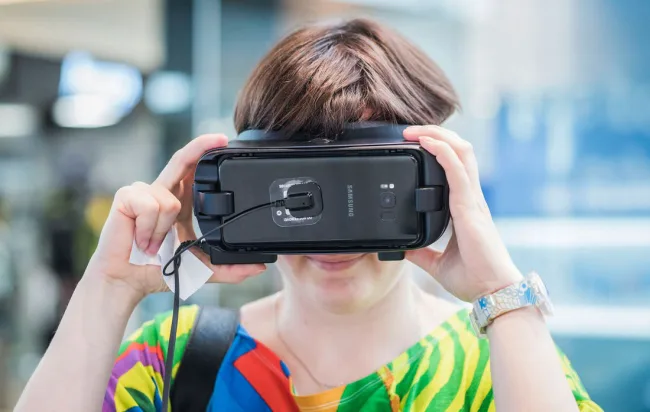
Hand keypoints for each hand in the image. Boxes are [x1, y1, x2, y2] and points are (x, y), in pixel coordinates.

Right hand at [85, 134, 266, 301]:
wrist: (125, 280)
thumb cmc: (156, 270)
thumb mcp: (199, 268)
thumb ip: (227, 268)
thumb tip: (258, 266)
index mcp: (178, 203)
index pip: (193, 171)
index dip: (205, 153)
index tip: (224, 141)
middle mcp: (162, 193)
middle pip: (181, 161)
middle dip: (199, 147)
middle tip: (219, 139)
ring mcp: (142, 193)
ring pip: (170, 202)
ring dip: (164, 232)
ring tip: (154, 246)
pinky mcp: (126, 198)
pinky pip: (151, 208)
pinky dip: (149, 230)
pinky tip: (142, 241)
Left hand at [403, 125, 522, 301]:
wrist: (492, 293)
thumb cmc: (474, 279)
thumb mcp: (438, 263)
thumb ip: (422, 253)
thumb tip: (403, 250)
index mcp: (464, 208)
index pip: (454, 167)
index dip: (439, 149)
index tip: (416, 143)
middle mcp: (470, 199)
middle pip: (459, 152)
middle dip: (436, 134)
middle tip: (410, 131)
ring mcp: (472, 201)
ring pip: (461, 153)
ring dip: (438, 136)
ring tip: (416, 130)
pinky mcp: (470, 207)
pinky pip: (458, 171)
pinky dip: (443, 152)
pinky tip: (429, 143)